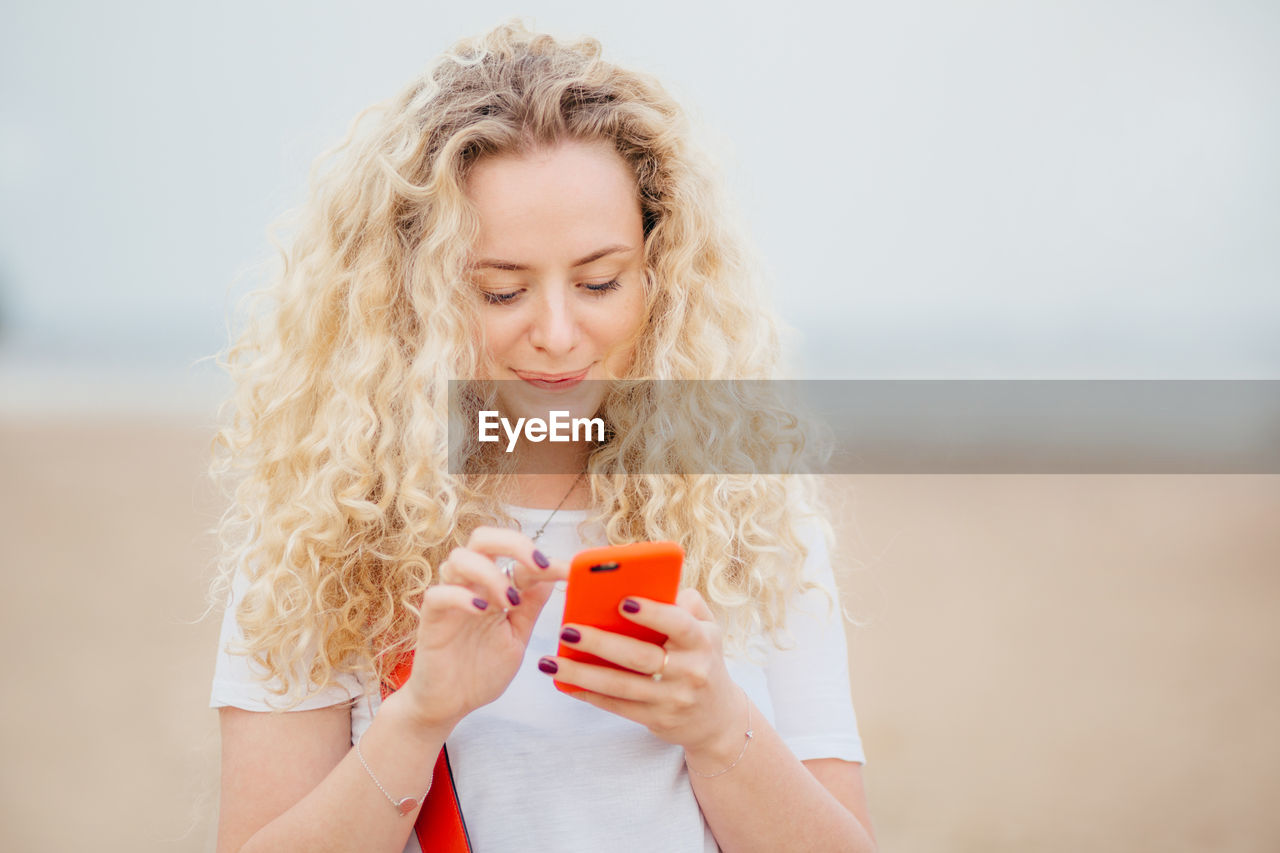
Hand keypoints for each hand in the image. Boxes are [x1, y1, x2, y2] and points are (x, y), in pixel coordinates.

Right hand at [402, 526, 568, 729]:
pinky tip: (481, 610)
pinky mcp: (431, 620)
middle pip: (483, 538)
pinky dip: (461, 596)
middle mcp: (471, 586)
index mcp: (493, 588)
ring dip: (490, 572)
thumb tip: (551, 576)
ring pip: (459, 558)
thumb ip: (530, 607)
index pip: (518, 559)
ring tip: (509, 601)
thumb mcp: (517, 637)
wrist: (449, 705)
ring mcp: (449, 600)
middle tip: (539, 564)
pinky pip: (439, 594)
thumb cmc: (480, 671)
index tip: (571, 569)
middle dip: (514, 542)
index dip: (546, 560)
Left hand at [537, 587, 739, 752]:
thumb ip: (685, 603)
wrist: (718, 718)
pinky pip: (617, 706)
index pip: (678, 623)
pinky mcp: (657, 720)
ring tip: (550, 661)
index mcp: (701, 640)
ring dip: (582, 673)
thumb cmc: (702, 658)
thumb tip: (648, 584)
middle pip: (639, 656)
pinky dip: (588, 694)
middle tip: (567, 630)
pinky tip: (565, 682)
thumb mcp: (707, 628)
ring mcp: (673, 699)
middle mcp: (690, 671)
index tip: (622, 601)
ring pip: (621, 685)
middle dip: (600, 643)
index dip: (652, 613)